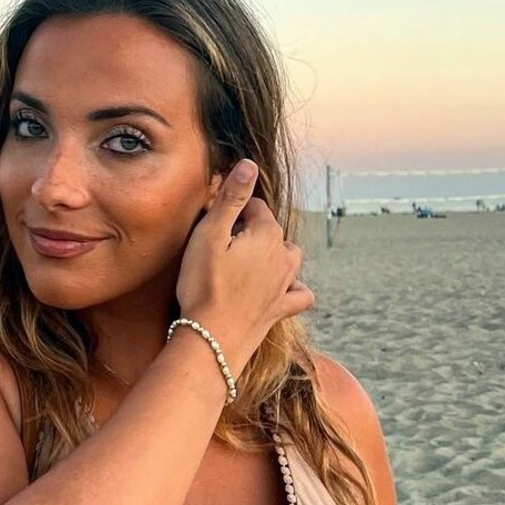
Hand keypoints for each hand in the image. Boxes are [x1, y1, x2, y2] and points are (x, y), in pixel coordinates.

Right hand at [175, 160, 312, 377]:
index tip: (212, 221)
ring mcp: (286, 285)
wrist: (211, 339)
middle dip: (251, 230)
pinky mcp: (282, 310)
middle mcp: (284, 257)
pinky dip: (295, 287)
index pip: (255, 207)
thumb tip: (249, 164)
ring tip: (248, 260)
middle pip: (271, 231)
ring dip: (275, 253)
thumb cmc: (203, 286)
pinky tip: (284, 287)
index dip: (232, 210)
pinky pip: (300, 293)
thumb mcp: (209, 234)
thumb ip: (232, 198)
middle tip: (221, 244)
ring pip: (290, 258)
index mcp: (267, 235)